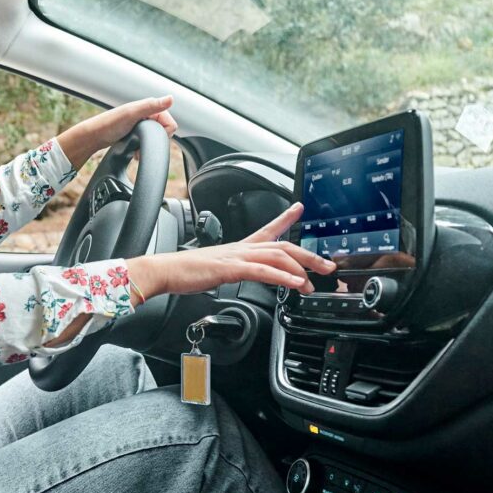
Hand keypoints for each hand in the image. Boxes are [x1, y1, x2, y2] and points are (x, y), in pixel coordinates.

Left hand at [56, 97, 178, 167]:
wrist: (94, 136)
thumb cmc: (110, 124)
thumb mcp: (132, 114)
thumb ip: (151, 106)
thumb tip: (171, 98)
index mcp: (148, 106)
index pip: (170, 122)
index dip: (164, 133)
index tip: (150, 136)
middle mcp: (146, 113)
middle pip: (164, 132)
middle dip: (155, 141)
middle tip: (142, 142)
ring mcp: (141, 123)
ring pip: (156, 138)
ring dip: (149, 146)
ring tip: (137, 149)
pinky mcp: (136, 132)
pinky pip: (147, 142)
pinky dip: (143, 148)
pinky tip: (135, 151)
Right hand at [126, 202, 335, 300]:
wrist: (164, 272)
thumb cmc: (185, 273)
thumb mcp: (216, 271)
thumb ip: (233, 271)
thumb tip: (243, 276)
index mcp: (238, 247)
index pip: (268, 228)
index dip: (286, 218)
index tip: (300, 208)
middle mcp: (241, 248)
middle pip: (283, 246)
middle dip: (309, 255)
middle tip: (328, 266)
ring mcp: (237, 256)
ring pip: (277, 256)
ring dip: (301, 268)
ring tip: (316, 280)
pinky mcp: (231, 268)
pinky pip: (262, 271)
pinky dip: (283, 276)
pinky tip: (296, 284)